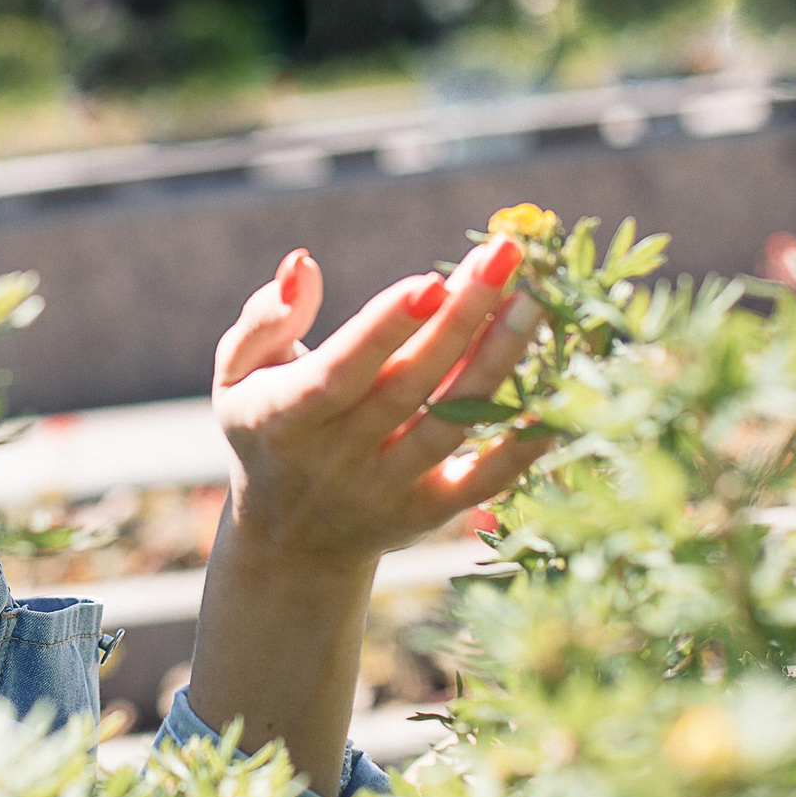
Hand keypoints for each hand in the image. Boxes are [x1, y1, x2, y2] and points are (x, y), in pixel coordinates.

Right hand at [210, 242, 551, 574]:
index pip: (341, 371)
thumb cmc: (266, 429)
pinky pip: (485, 481)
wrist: (290, 540)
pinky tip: (558, 392)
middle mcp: (339, 458)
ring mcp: (389, 489)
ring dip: (500, 362)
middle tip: (506, 256)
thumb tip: (302, 264)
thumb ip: (266, 320)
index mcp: (286, 417)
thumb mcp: (237, 376)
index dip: (385, 329)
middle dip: (462, 317)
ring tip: (536, 302)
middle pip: (411, 386)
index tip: (430, 279)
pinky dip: (523, 444)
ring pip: (453, 423)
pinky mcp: (430, 513)